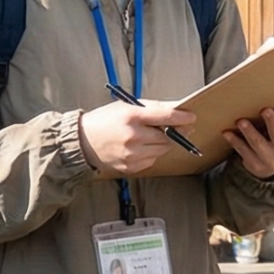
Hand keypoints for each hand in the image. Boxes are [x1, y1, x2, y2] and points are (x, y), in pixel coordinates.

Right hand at [79, 99, 199, 175]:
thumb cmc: (105, 121)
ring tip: (154, 135)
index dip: (182, 117)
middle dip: (176, 131)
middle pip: (168, 136)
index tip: (191, 117)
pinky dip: (152, 153)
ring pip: (162, 149)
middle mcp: (133, 137)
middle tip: (181, 127)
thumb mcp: (126, 106)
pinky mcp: (131, 167)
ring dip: (164, 142)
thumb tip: (177, 108)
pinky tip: (142, 146)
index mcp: (132, 117)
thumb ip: (153, 107)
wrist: (82, 142)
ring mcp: (132, 154)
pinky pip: (152, 160)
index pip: (165, 117)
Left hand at [226, 98, 273, 178]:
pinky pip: (243, 151)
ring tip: (240, 121)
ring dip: (249, 132)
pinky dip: (234, 141)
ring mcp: (268, 159)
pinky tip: (227, 132)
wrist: (272, 172)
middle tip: (265, 110)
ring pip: (257, 144)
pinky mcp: (254, 164)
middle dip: (272, 123)